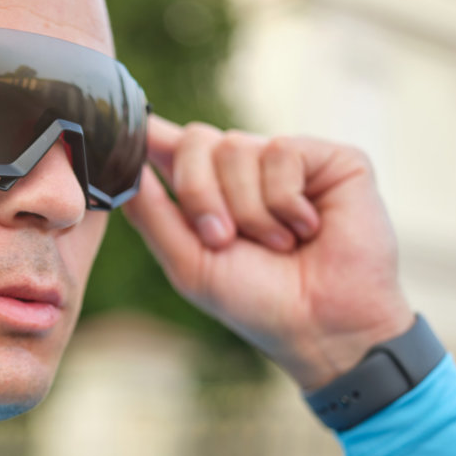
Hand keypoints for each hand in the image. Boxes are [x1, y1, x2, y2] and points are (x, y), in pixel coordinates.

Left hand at [123, 115, 413, 389]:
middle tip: (223, 240)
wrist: (321, 325)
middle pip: (195, 141)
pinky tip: (308, 228)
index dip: (147, 133)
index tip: (128, 130)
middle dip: (199, 194)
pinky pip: (282, 152)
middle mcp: (245, 169)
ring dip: (249, 209)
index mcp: (208, 192)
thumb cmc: (256, 300)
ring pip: (236, 147)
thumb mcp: (188, 263)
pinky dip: (285, 201)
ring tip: (278, 244)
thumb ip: (152, 213)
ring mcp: (286, 160)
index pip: (169, 146)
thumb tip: (126, 164)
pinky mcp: (329, 158)